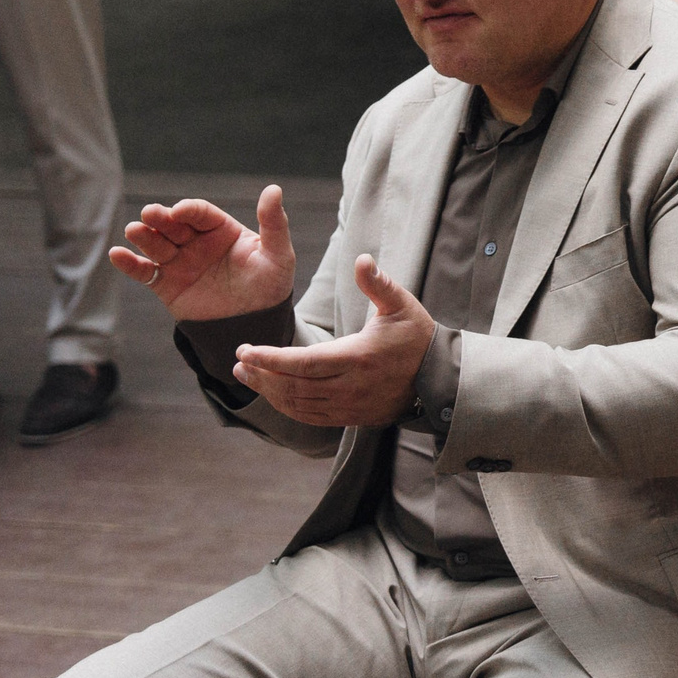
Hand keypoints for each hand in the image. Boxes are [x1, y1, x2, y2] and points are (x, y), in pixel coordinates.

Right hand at [110, 188, 297, 321]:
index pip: (201, 213)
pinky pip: (145, 272)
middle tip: (150, 213)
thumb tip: (274, 188)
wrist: (255, 324)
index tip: (180, 211)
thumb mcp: (278, 254)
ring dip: (144, 236)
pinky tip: (117, 255)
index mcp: (222, 229)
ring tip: (134, 230)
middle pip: (174, 225)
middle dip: (161, 218)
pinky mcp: (167, 285)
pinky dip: (130, 264)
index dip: (189, 210)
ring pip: (157, 245)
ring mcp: (180, 262)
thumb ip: (274, 223)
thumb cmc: (270, 285)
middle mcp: (197, 242)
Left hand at [232, 255, 433, 427]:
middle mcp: (351, 386)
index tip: (246, 350)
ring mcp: (350, 405)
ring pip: (298, 403)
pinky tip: (272, 393)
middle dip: (261, 374)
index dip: (271, 358)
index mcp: (358, 357)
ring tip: (246, 375)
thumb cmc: (417, 336)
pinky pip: (310, 416)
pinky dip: (286, 406)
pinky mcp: (351, 417)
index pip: (304, 362)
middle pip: (294, 385)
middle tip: (239, 360)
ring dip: (268, 390)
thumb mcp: (402, 305)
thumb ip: (378, 284)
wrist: (438, 376)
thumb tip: (361, 260)